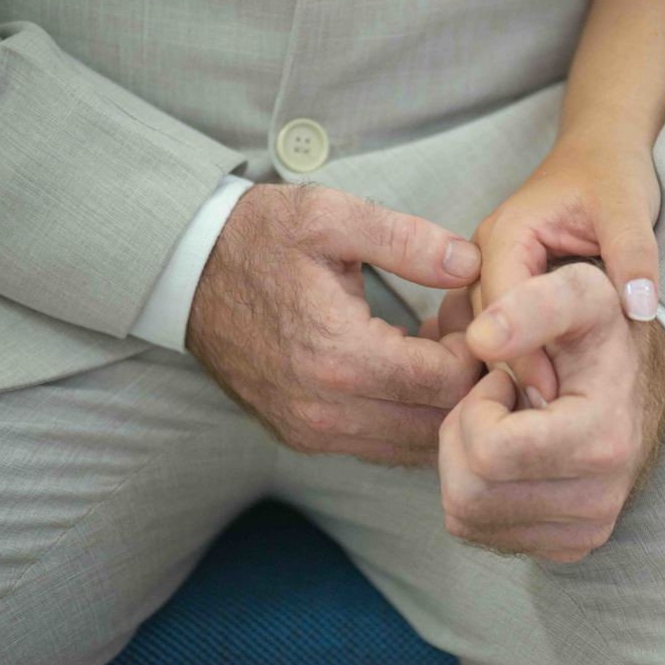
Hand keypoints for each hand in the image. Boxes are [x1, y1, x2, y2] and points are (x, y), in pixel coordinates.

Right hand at [187, 183, 483, 465]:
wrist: (186, 272)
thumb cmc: (259, 238)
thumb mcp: (331, 217)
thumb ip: (407, 240)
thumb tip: (469, 266)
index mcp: (339, 354)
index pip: (447, 382)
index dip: (478, 350)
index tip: (469, 312)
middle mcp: (326, 409)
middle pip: (438, 424)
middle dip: (466, 383)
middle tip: (463, 334)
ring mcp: (312, 431)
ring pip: (413, 446)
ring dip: (440, 406)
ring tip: (436, 350)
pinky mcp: (303, 437)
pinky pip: (380, 447)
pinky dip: (408, 418)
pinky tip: (406, 370)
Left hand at [438, 263, 664, 561]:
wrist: (636, 377)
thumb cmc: (599, 331)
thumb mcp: (578, 292)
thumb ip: (532, 302)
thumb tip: (480, 339)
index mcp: (604, 441)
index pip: (489, 452)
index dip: (477, 406)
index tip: (504, 377)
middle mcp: (598, 500)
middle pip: (469, 491)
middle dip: (463, 434)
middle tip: (495, 399)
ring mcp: (583, 532)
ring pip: (465, 515)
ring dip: (466, 460)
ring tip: (503, 422)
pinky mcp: (564, 547)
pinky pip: (478, 531)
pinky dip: (476, 488)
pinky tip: (507, 452)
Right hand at [472, 128, 661, 402]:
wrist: (602, 150)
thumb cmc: (612, 173)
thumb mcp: (628, 206)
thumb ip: (634, 255)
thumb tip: (641, 310)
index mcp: (505, 235)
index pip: (504, 306)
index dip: (524, 352)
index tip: (553, 395)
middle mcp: (483, 254)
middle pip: (486, 325)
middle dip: (513, 368)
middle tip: (550, 415)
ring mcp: (488, 271)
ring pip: (486, 332)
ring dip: (509, 367)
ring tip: (544, 410)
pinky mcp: (502, 284)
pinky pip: (497, 328)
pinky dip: (513, 356)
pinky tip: (542, 386)